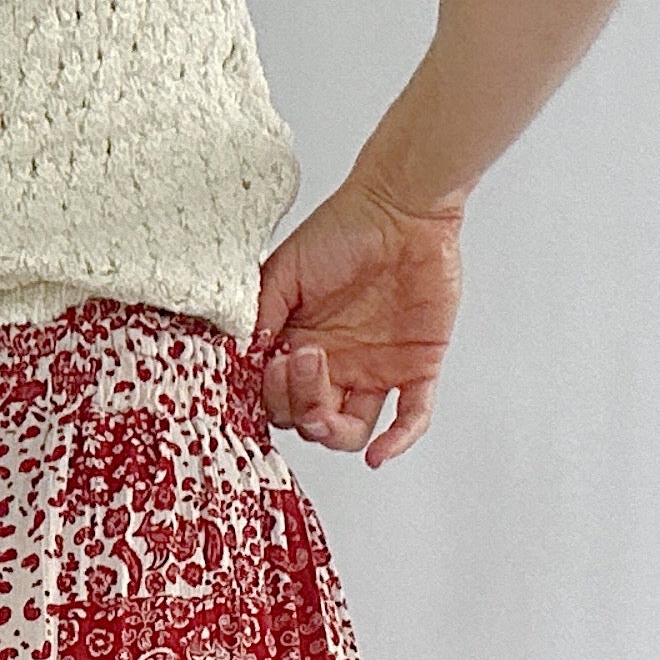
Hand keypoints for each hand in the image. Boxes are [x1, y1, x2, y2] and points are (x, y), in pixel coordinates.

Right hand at [252, 181, 464, 464]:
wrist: (401, 205)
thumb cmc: (343, 228)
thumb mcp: (284, 269)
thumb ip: (261, 315)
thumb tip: (243, 358)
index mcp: (300, 348)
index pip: (278, 400)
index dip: (272, 395)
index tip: (272, 362)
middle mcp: (335, 367)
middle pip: (308, 422)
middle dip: (298, 405)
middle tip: (300, 361)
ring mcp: (375, 371)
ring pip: (348, 432)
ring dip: (331, 428)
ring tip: (324, 397)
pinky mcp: (416, 367)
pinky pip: (411, 418)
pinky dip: (399, 441)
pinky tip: (381, 454)